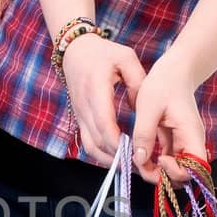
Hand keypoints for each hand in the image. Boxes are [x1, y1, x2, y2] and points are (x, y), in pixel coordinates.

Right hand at [62, 34, 146, 165]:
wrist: (75, 51)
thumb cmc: (103, 52)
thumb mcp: (126, 57)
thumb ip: (137, 80)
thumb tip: (142, 108)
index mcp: (95, 88)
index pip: (103, 121)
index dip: (116, 140)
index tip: (133, 150)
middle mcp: (84, 104)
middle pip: (97, 138)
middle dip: (116, 155)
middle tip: (138, 164)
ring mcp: (79, 113)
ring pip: (90, 145)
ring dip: (107, 158)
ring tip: (127, 166)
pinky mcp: (79, 118)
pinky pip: (87, 142)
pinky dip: (100, 153)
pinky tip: (116, 158)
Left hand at [130, 58, 207, 184]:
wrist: (174, 71)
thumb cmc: (164, 84)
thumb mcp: (148, 107)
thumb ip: (144, 134)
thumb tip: (139, 159)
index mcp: (191, 134)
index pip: (196, 168)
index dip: (178, 171)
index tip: (159, 158)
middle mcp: (191, 142)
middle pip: (185, 175)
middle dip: (164, 177)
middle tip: (142, 165)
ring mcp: (183, 143)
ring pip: (174, 170)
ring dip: (156, 172)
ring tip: (137, 159)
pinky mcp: (173, 142)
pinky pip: (166, 161)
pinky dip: (153, 163)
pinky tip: (139, 155)